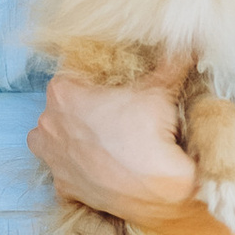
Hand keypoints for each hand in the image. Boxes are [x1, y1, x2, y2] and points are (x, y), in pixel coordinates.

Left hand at [29, 67, 196, 221]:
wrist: (157, 190)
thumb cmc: (149, 135)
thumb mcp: (160, 91)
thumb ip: (168, 63)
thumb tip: (186, 43)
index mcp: (62, 94)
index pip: (68, 74)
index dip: (88, 79)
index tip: (107, 84)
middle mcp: (48, 125)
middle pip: (56, 107)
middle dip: (77, 108)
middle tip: (108, 112)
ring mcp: (53, 160)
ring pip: (49, 141)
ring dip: (65, 139)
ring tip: (96, 140)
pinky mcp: (65, 189)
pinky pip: (65, 175)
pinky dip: (77, 172)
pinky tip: (98, 170)